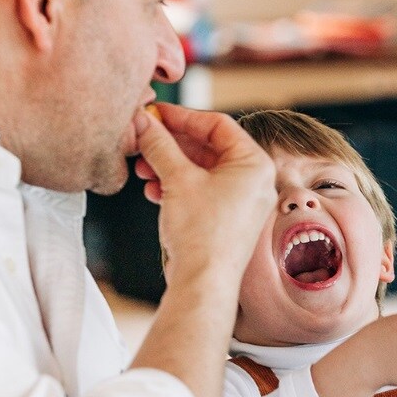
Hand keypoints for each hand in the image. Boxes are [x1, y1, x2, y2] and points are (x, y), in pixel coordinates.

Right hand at [134, 103, 275, 281]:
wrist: (204, 283)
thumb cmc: (202, 233)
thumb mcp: (177, 179)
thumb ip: (160, 145)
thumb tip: (143, 122)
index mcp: (255, 164)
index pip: (218, 125)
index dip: (182, 117)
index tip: (154, 114)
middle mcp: (254, 181)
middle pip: (208, 147)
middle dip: (171, 144)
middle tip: (143, 139)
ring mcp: (242, 201)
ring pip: (201, 170)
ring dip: (169, 165)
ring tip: (142, 169)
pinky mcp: (228, 219)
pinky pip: (202, 191)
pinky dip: (177, 186)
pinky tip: (153, 190)